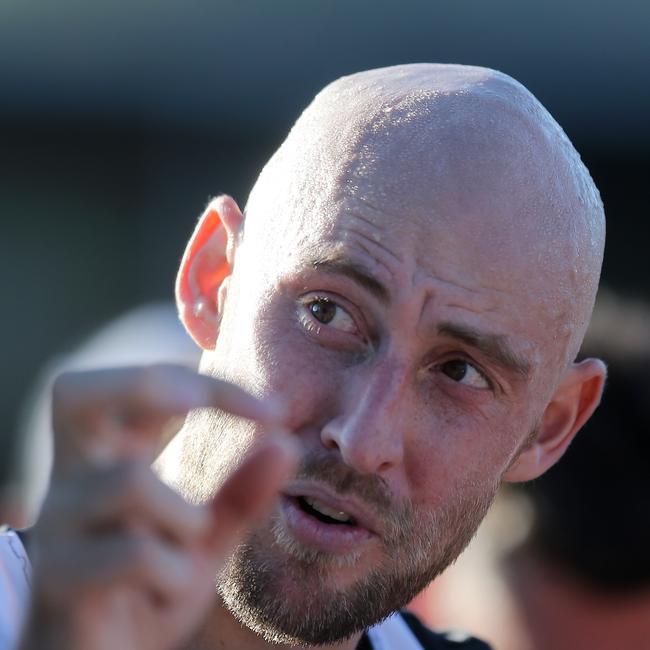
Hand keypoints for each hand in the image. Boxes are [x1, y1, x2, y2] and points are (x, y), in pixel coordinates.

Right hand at [22, 364, 296, 649]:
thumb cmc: (149, 589)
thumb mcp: (205, 536)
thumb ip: (242, 492)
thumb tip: (287, 442)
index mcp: (110, 457)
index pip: (148, 385)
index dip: (211, 384)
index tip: (277, 410)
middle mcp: (73, 478)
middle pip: (75, 392)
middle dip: (147, 383)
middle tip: (197, 402)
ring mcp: (58, 527)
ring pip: (127, 482)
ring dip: (185, 518)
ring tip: (185, 549)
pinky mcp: (56, 579)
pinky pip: (134, 555)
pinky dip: (172, 574)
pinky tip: (163, 592)